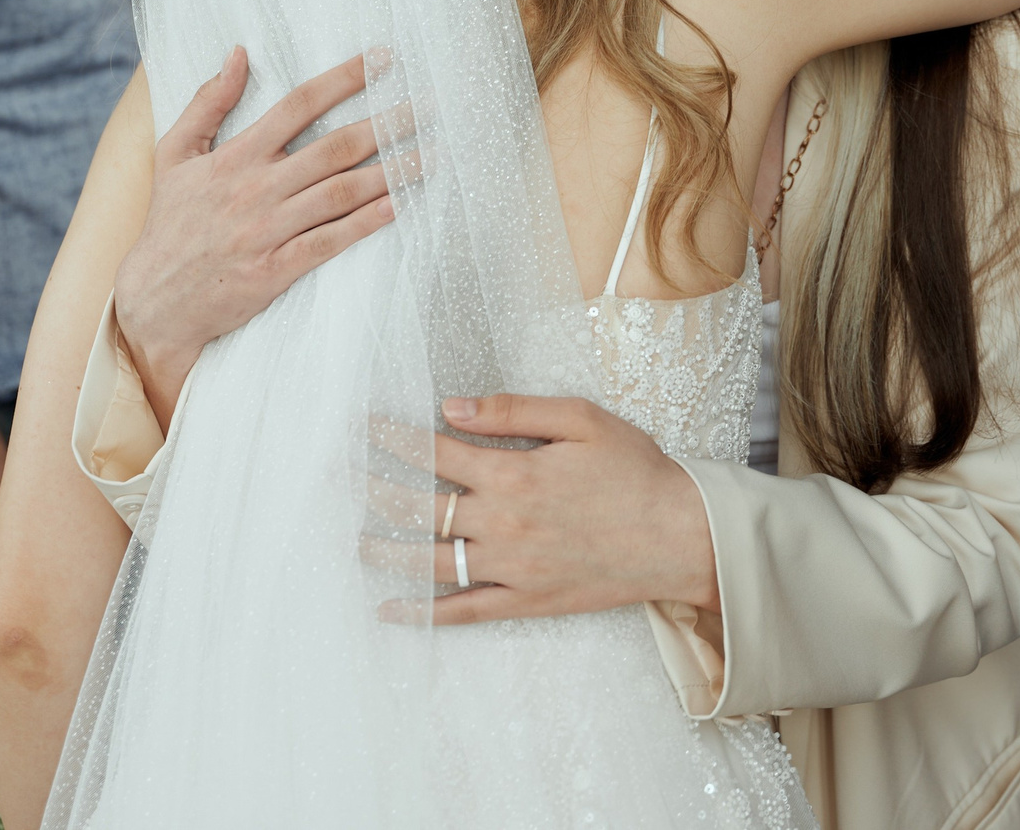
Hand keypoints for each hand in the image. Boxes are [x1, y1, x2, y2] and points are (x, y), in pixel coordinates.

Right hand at [112, 49, 397, 423]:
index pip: (298, 105)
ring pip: (339, 193)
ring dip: (390, 172)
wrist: (153, 300)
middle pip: (333, 148)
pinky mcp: (275, 269)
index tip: (382, 60)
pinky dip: (364, 224)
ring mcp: (267, 230)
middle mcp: (256, 188)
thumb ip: (207, 103)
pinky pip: (329, 242)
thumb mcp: (174, 154)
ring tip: (431, 155)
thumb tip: (238, 53)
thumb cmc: (169, 223)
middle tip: (430, 106)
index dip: (343, 79)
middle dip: (386, 124)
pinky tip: (398, 208)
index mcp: (235, 156)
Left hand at [369, 394, 718, 626]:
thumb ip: (512, 411)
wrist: (682, 536)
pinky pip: (463, 611)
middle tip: (337, 478)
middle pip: (421, 508)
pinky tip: (392, 609)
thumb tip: (451, 406)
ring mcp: (512, 567)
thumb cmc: (637, 470)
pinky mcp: (526, 601)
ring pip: (431, 562)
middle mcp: (503, 522)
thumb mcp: (581, 420)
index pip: (435, 453)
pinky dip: (423, 614)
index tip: (363, 428)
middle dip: (374, 489)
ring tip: (356, 540)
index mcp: (515, 473)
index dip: (394, 439)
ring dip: (387, 550)